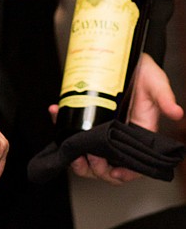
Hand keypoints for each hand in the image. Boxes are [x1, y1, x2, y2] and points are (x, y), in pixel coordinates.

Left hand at [48, 54, 184, 183]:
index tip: (114, 171)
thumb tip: (177, 112)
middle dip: (95, 168)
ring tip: (68, 146)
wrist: (123, 55)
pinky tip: (55, 112)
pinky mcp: (88, 120)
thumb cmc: (143, 72)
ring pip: (87, 156)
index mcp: (140, 135)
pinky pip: (72, 132)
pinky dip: (60, 126)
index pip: (133, 165)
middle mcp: (120, 137)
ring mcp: (102, 131)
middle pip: (107, 166)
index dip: (125, 173)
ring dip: (75, 156)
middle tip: (86, 156)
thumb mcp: (155, 82)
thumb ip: (165, 96)